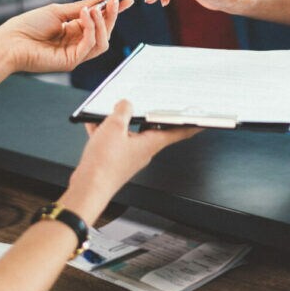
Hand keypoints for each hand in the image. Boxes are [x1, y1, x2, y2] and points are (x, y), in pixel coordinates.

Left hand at [0, 0, 130, 72]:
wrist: (9, 42)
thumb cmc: (27, 26)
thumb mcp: (58, 11)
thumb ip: (82, 6)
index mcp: (73, 31)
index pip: (99, 22)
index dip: (113, 12)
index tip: (126, 0)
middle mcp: (77, 44)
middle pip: (104, 33)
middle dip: (111, 16)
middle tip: (115, 1)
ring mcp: (75, 54)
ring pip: (102, 42)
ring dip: (102, 23)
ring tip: (93, 9)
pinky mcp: (71, 61)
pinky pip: (90, 45)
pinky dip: (91, 29)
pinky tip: (84, 16)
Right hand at [64, 100, 200, 219]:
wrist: (88, 187)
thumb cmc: (104, 164)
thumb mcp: (114, 127)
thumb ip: (122, 111)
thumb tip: (125, 104)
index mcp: (150, 144)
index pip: (177, 132)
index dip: (190, 125)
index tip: (201, 121)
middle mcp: (142, 152)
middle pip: (151, 129)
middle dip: (147, 115)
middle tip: (148, 103)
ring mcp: (128, 157)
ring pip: (128, 133)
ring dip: (120, 122)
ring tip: (109, 111)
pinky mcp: (114, 161)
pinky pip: (113, 141)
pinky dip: (105, 131)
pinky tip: (94, 124)